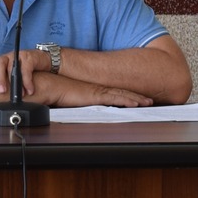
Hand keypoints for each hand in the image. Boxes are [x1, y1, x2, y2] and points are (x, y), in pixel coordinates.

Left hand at [0, 51, 42, 97]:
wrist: (43, 61)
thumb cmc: (25, 69)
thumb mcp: (12, 75)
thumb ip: (5, 82)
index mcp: (1, 62)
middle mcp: (8, 58)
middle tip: (1, 90)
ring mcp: (18, 56)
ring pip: (12, 67)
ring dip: (15, 82)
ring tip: (20, 94)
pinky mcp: (29, 58)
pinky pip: (26, 70)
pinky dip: (27, 82)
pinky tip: (29, 90)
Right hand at [25, 69, 150, 107]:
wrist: (48, 86)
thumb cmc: (54, 92)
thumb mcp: (69, 101)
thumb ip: (76, 105)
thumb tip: (77, 111)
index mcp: (92, 91)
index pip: (114, 94)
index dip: (127, 96)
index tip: (137, 99)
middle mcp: (97, 89)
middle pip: (122, 93)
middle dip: (137, 96)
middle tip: (149, 100)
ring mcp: (98, 91)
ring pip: (123, 95)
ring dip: (137, 99)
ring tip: (149, 102)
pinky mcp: (95, 95)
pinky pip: (115, 98)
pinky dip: (128, 101)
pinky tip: (137, 104)